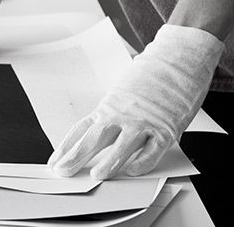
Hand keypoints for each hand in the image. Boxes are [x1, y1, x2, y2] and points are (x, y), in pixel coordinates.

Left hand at [48, 24, 223, 179]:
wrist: (178, 57)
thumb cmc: (151, 74)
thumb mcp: (123, 92)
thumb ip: (112, 114)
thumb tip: (97, 134)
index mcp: (108, 106)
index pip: (82, 129)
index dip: (67, 147)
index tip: (55, 161)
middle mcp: (122, 114)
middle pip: (95, 137)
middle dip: (77, 156)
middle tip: (63, 172)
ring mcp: (143, 121)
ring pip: (123, 145)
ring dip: (109, 162)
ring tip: (96, 176)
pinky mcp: (166, 127)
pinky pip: (153, 149)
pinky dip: (144, 161)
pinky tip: (133, 171)